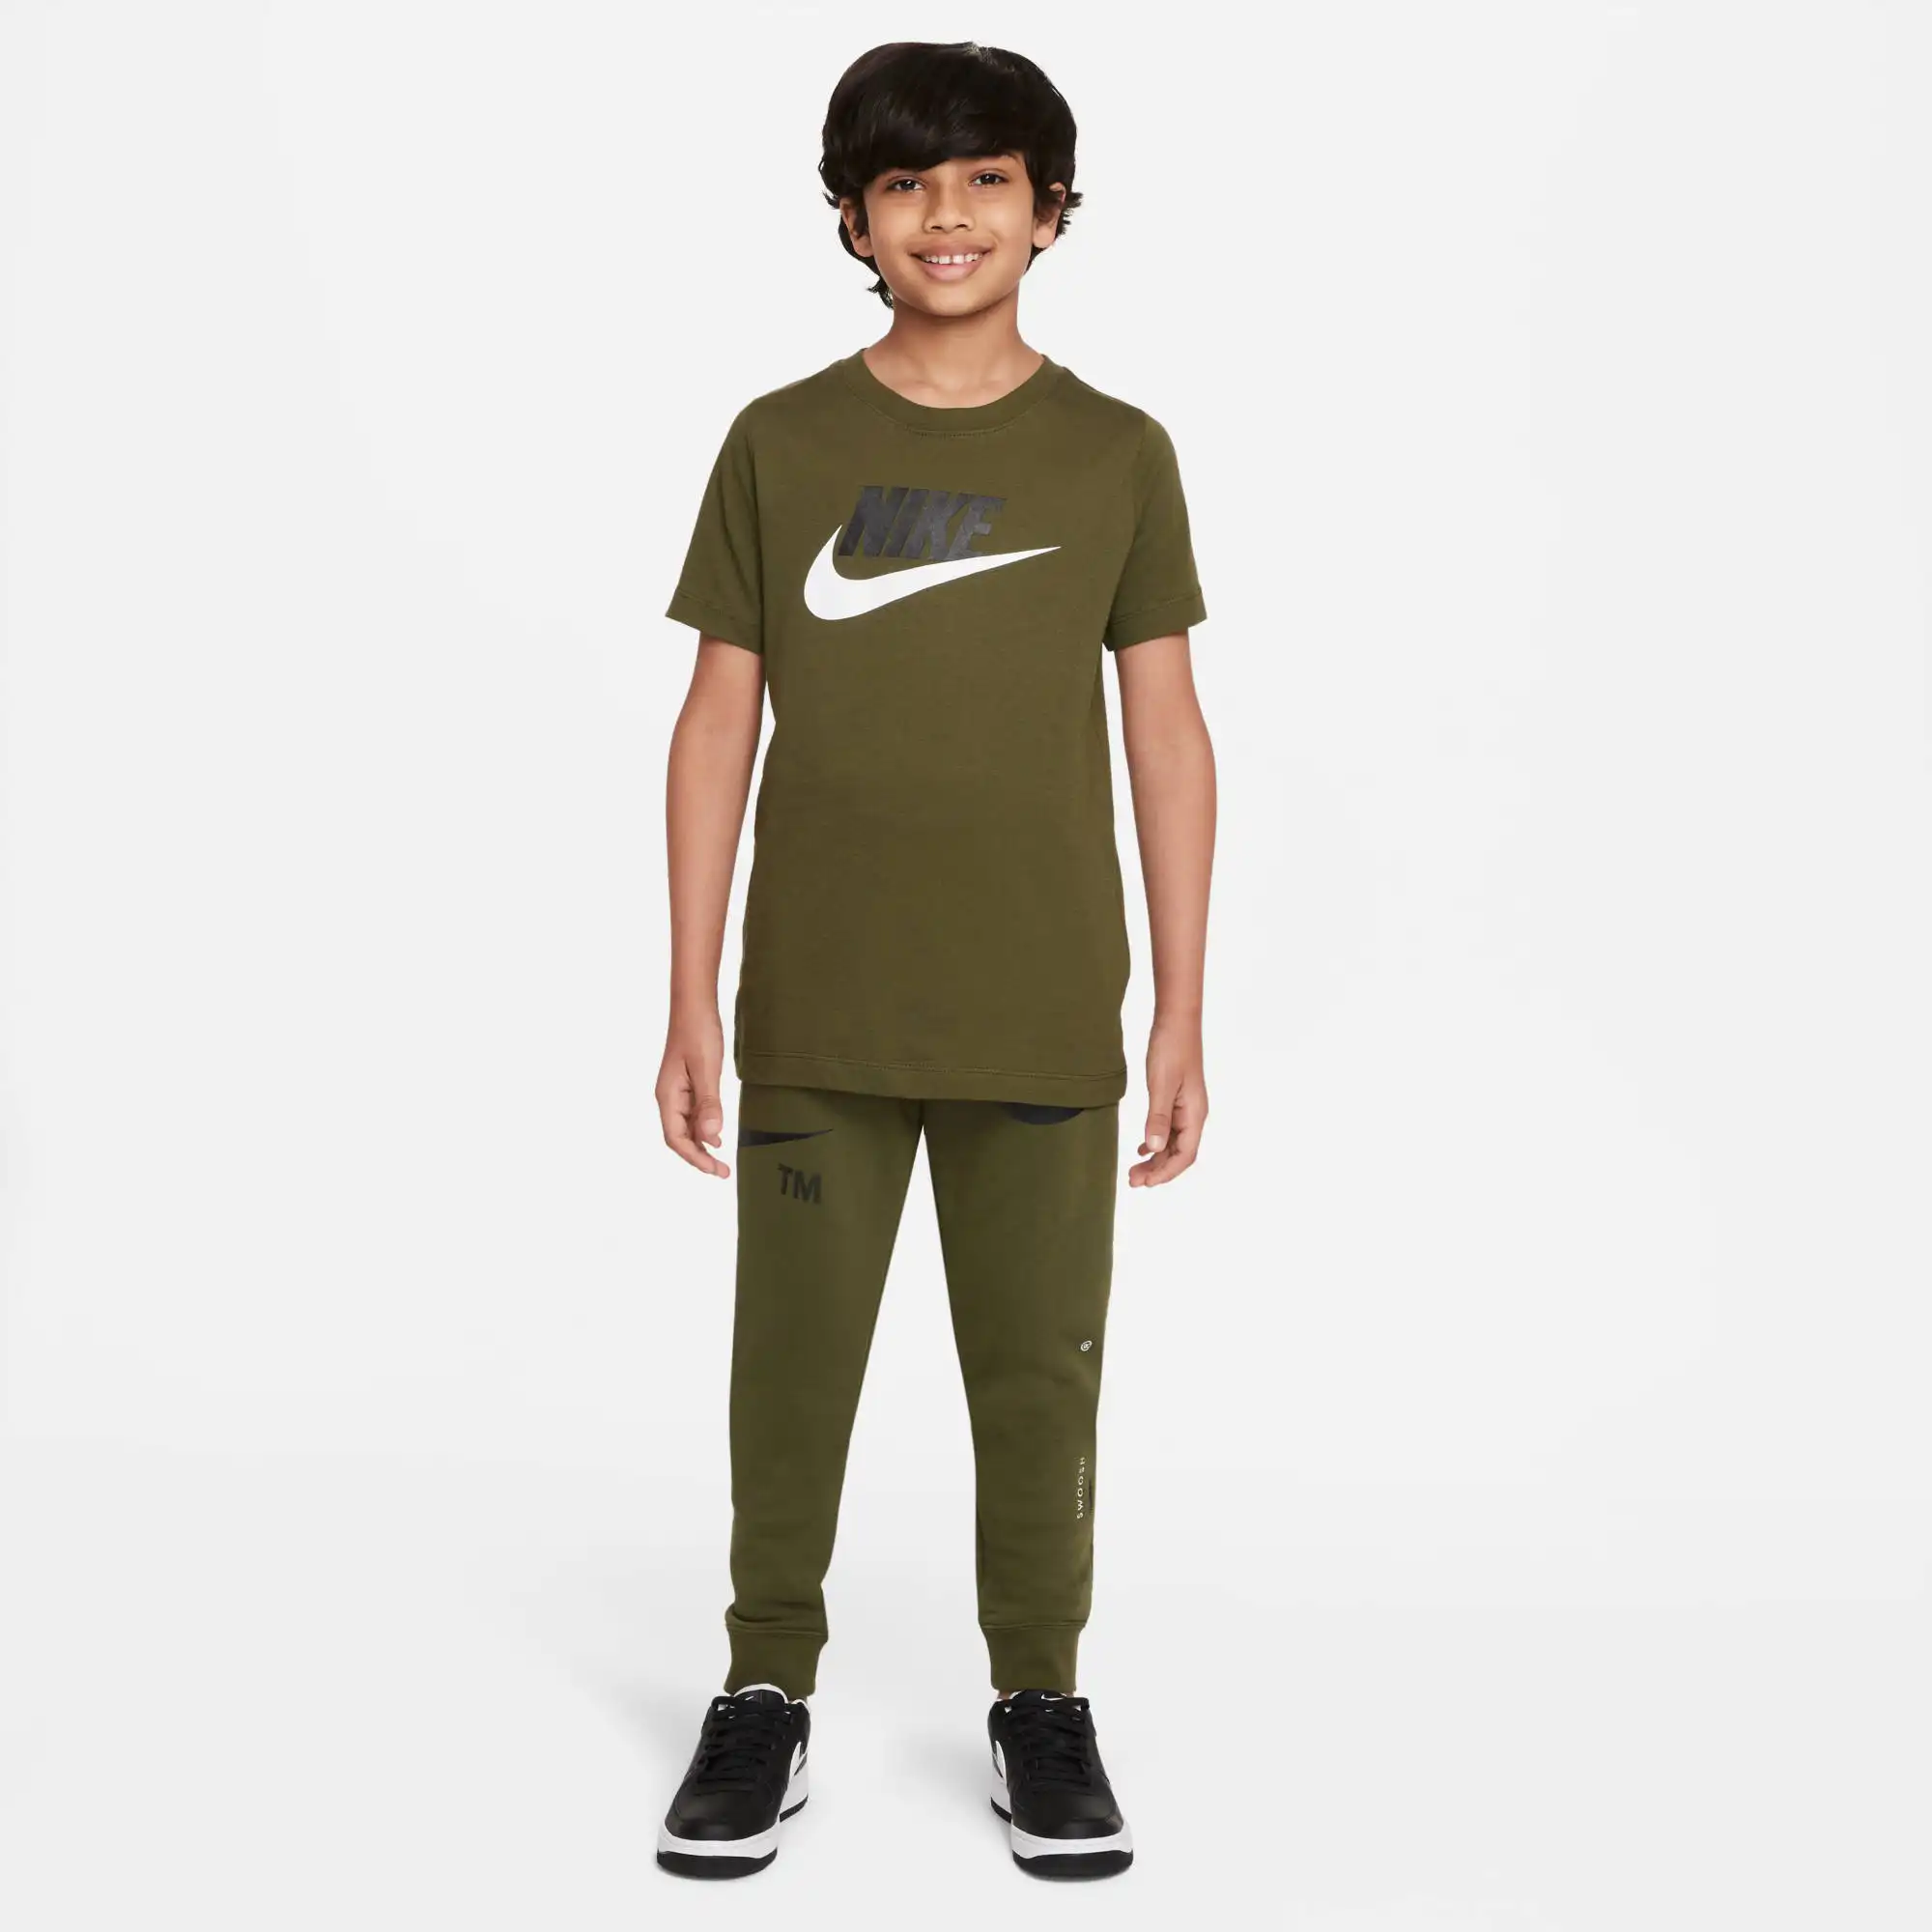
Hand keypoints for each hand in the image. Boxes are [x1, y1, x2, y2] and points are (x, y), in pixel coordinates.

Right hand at [657, 1011, 729, 1176]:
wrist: (694, 1005)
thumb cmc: (698, 1033)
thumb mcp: (707, 1069)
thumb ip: (708, 1103)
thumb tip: (710, 1137)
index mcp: (668, 1096)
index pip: (676, 1139)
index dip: (694, 1158)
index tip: (715, 1170)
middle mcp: (669, 1097)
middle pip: (679, 1137)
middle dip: (699, 1157)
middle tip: (723, 1172)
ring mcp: (677, 1091)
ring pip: (686, 1128)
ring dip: (702, 1145)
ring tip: (721, 1161)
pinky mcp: (688, 1084)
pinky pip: (693, 1114)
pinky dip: (704, 1128)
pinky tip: (716, 1136)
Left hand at [1129, 1017, 1206, 1186]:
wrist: (1176, 1021)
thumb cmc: (1171, 1049)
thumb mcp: (1160, 1085)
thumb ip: (1158, 1118)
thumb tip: (1155, 1148)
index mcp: (1195, 1114)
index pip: (1184, 1155)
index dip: (1165, 1173)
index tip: (1145, 1183)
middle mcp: (1194, 1114)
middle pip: (1179, 1153)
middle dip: (1157, 1170)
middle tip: (1132, 1180)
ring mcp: (1186, 1107)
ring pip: (1173, 1143)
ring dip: (1156, 1158)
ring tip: (1134, 1169)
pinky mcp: (1177, 1099)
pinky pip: (1169, 1129)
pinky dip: (1156, 1142)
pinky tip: (1143, 1148)